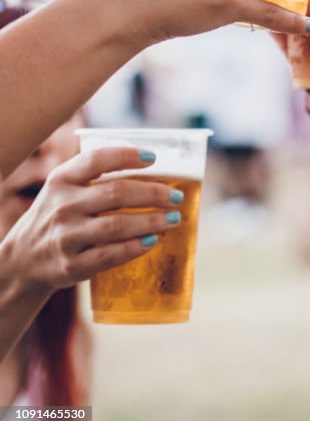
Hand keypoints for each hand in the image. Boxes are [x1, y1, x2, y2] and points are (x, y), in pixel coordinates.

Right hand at [2, 148, 182, 293]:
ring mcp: (66, 237)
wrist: (23, 260)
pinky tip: (153, 241)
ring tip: (173, 218)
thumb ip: (97, 176)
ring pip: (117, 225)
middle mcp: (62, 206)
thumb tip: (155, 166)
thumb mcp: (65, 188)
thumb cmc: (59, 215)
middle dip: (153, 194)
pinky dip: (136, 247)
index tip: (154, 158)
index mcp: (62, 180)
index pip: (96, 160)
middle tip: (176, 197)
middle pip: (117, 193)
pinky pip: (110, 255)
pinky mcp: (71, 265)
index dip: (127, 156)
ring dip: (152, 221)